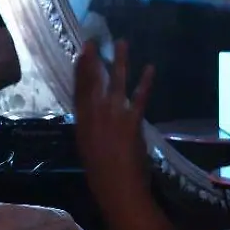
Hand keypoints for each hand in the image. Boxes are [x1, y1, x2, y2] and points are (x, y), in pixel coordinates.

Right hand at [73, 39, 154, 195]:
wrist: (117, 187)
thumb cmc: (99, 174)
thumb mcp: (87, 147)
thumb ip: (91, 127)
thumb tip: (96, 115)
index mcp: (82, 121)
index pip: (79, 90)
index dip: (80, 70)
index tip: (81, 53)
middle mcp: (95, 114)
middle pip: (94, 81)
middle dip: (94, 59)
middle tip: (94, 41)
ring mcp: (114, 115)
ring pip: (116, 82)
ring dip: (120, 61)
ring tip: (122, 43)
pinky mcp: (132, 120)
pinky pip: (140, 96)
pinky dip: (145, 82)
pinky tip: (150, 68)